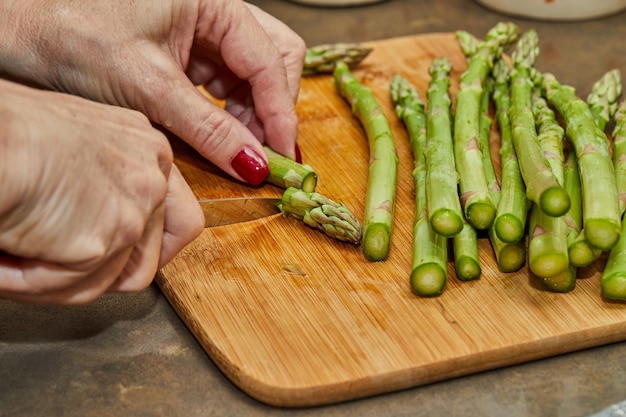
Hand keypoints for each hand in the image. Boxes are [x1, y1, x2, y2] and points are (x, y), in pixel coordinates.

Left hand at [0, 0, 305, 184]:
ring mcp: (199, 29)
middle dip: (270, 107)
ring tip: (236, 150)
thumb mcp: (147, 86)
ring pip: (249, 73)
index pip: (270, 60)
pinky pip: (221, 81)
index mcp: (213, 2)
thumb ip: (207, 127)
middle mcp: (213, 11)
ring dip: (249, 114)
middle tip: (261, 153)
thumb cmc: (69, 31)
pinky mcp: (181, 49)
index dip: (280, 113)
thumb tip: (253, 165)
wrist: (14, 23)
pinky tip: (217, 135)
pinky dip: (225, 112)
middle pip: (272, 59)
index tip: (283, 157)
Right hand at [0, 79, 203, 304]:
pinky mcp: (110, 239)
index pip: (175, 213)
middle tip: (62, 264)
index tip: (115, 254)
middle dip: (109, 269)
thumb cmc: (8, 131)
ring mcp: (136, 209)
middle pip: (154, 252)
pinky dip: (36, 282)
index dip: (145, 243)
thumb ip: (101, 179)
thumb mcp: (77, 140)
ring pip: (114, 278)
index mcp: (145, 149)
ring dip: (64, 278)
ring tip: (21, 251)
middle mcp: (151, 176)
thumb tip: (89, 222)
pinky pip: (78, 287)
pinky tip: (11, 256)